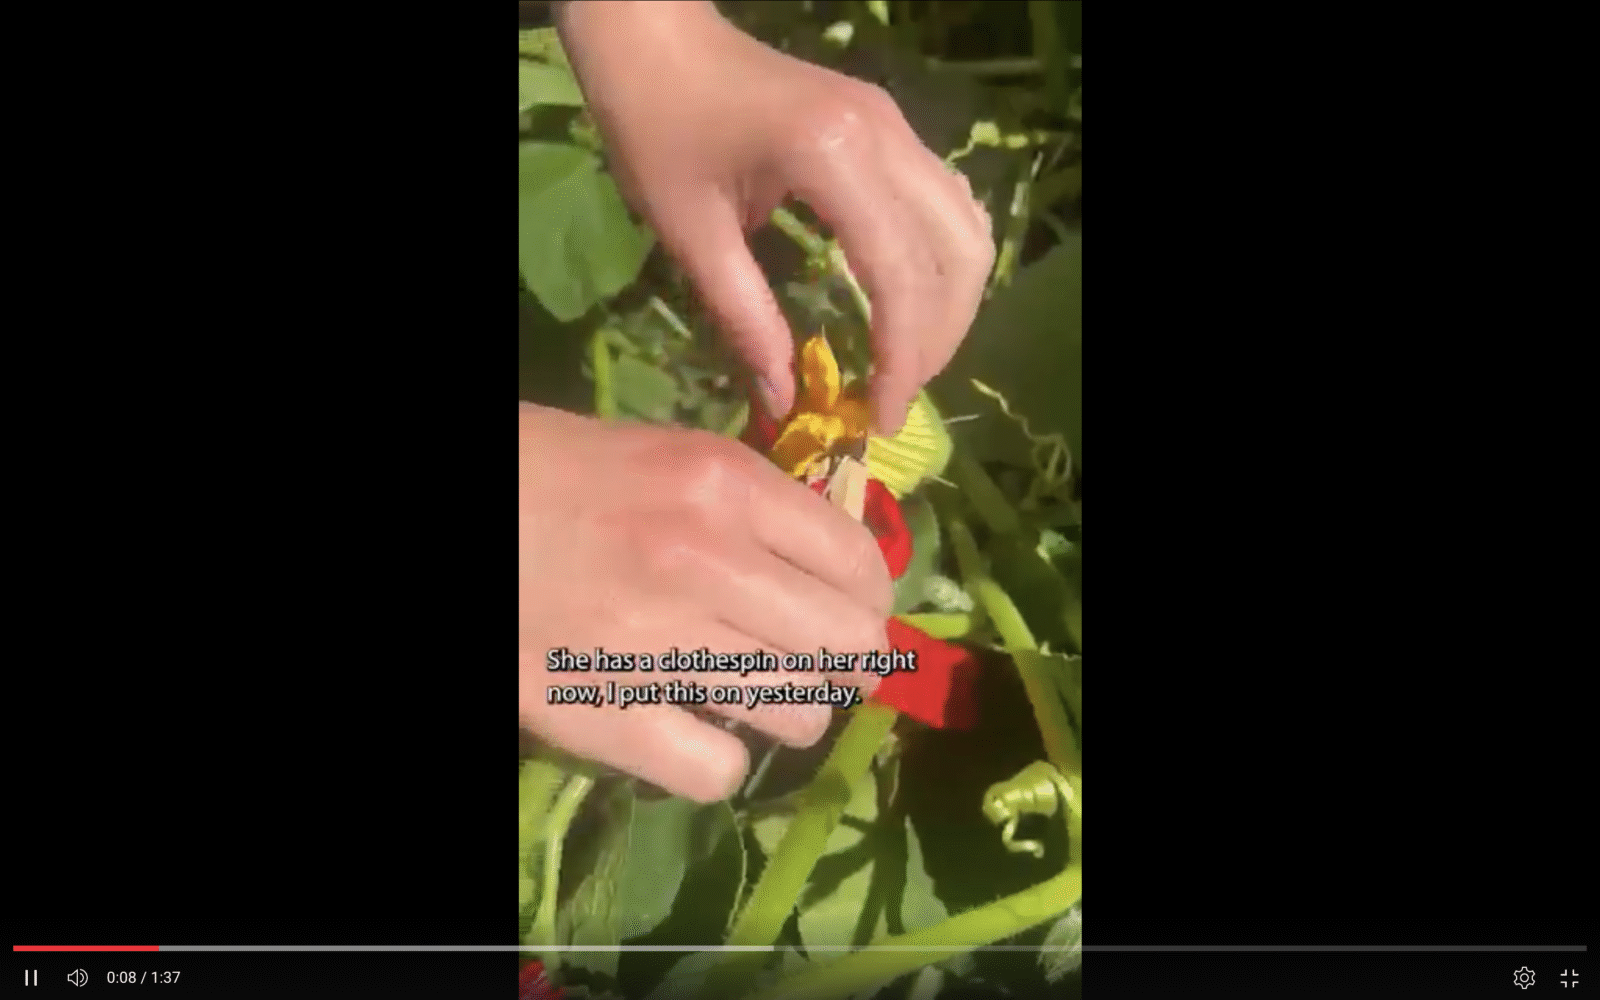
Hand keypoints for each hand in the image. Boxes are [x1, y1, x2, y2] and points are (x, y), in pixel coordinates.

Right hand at [518, 405, 893, 801]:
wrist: (463, 515)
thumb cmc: (554, 469)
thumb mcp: (671, 453)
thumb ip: (756, 503)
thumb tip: (832, 562)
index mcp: (724, 484)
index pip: (859, 562)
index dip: (872, 596)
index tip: (855, 607)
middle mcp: (706, 562)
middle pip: (847, 645)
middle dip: (847, 659)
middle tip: (818, 659)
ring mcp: (656, 645)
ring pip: (796, 716)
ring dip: (789, 710)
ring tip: (754, 693)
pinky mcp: (602, 714)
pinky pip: (715, 772)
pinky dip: (719, 762)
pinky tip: (698, 733)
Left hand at [557, 1, 994, 433]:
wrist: (652, 35)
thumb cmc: (655, 126)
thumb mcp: (689, 232)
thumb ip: (745, 319)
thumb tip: (785, 398)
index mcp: (833, 156)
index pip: (899, 275)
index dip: (901, 359)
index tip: (878, 418)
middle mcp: (885, 135)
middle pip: (957, 254)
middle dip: (937, 339)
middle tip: (893, 396)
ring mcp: (895, 125)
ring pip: (965, 227)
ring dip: (949, 303)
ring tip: (905, 360)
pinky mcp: (888, 126)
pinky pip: (945, 203)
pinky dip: (940, 262)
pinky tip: (907, 303)